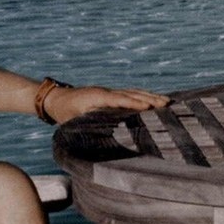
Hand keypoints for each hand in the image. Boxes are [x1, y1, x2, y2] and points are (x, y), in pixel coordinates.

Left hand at [46, 85, 167, 122]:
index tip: (149, 106)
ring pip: (133, 92)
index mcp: (98, 97)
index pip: (120, 99)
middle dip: (150, 98)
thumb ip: (89, 122)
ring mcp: (109, 91)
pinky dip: (143, 96)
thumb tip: (104, 131)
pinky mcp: (110, 94)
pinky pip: (129, 94)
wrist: (56, 99)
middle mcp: (106, 91)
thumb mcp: (74, 119)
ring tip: (167, 101)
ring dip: (150, 96)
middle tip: (167, 103)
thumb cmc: (65, 112)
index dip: (134, 103)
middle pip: (132, 93)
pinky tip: (153, 100)